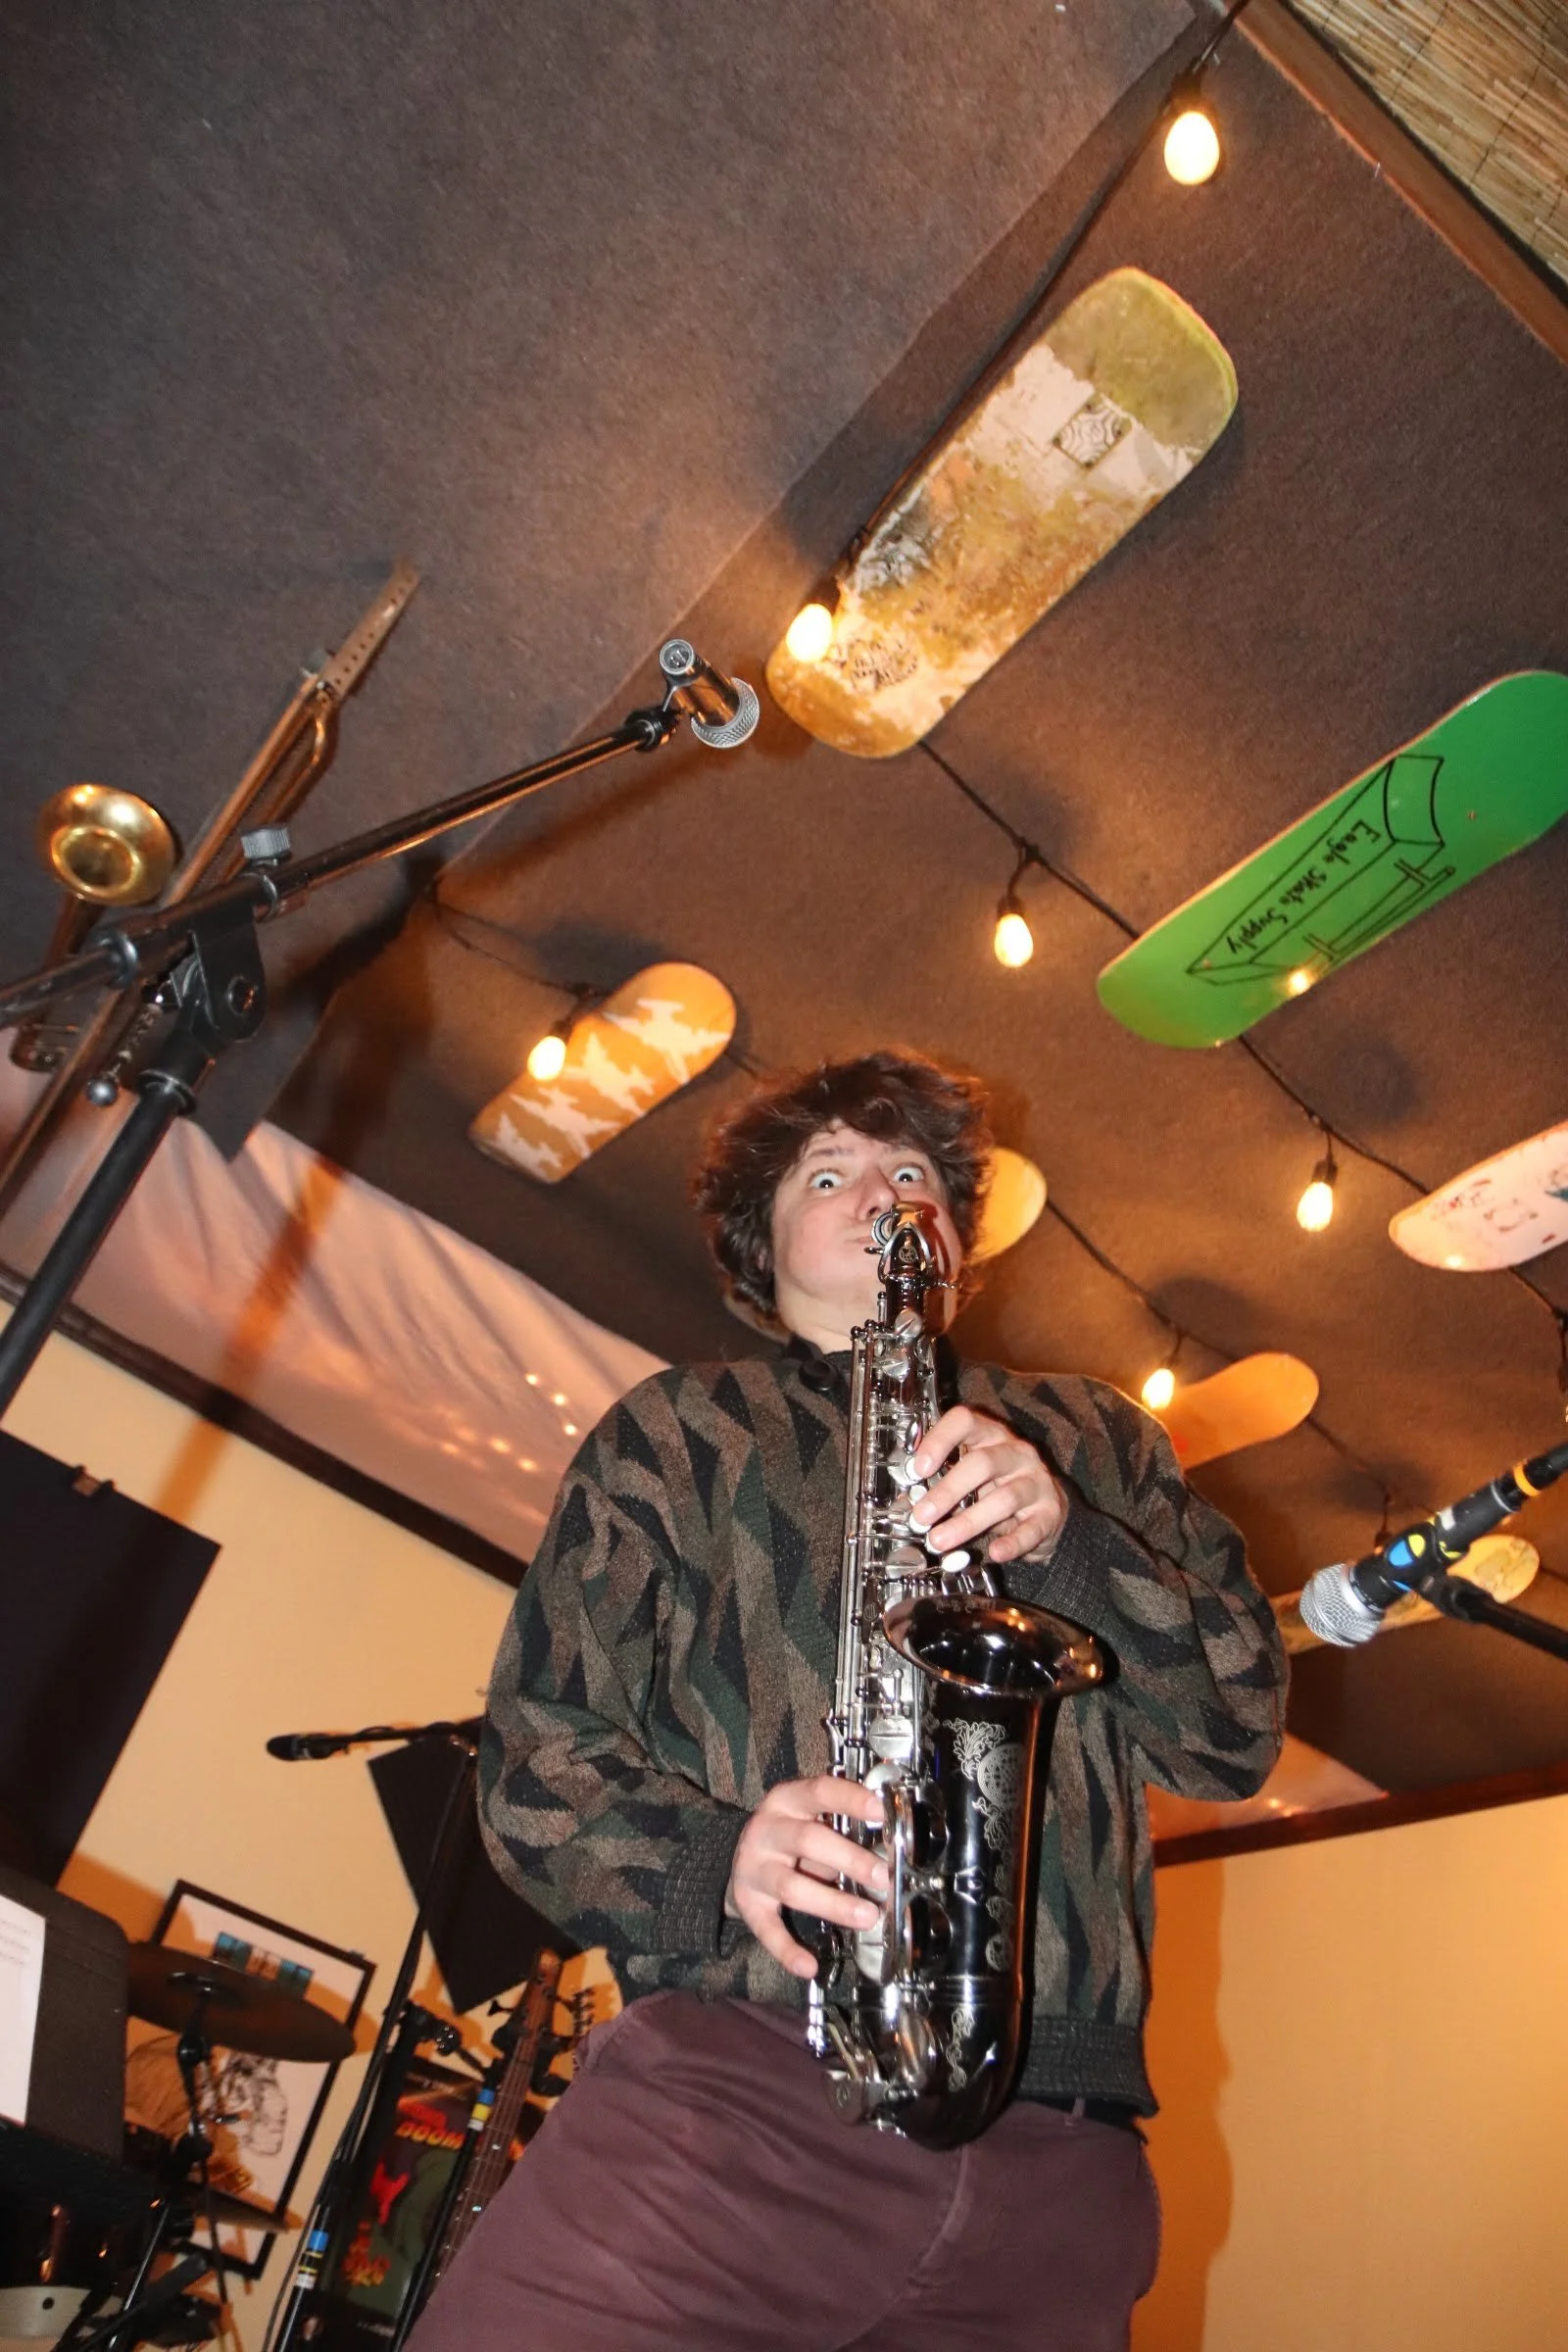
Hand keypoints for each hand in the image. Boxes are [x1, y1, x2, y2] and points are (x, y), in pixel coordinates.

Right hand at [725, 1775, 887, 1978]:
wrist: (739, 1858)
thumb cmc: (790, 1836)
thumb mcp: (809, 1818)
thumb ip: (840, 1828)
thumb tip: (888, 1851)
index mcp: (787, 1800)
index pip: (820, 1792)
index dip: (851, 1800)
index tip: (881, 1812)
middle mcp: (767, 1830)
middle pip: (808, 1841)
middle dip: (849, 1859)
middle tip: (883, 1877)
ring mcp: (754, 1868)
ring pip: (792, 1887)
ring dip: (833, 1904)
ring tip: (867, 1917)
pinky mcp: (748, 1904)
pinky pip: (767, 1929)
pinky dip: (788, 1950)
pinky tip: (809, 1966)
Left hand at [908, 1404, 1066, 1566]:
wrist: (1046, 1507)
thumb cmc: (999, 1486)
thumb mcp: (972, 1474)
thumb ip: (944, 1479)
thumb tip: (907, 1499)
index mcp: (991, 1436)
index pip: (966, 1421)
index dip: (939, 1440)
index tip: (917, 1468)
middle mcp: (1016, 1453)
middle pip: (983, 1463)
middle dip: (948, 1491)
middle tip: (922, 1515)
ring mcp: (1036, 1481)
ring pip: (1004, 1498)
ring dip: (968, 1522)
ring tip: (940, 1540)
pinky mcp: (1050, 1512)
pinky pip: (1031, 1528)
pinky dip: (1012, 1542)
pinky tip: (995, 1552)